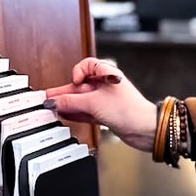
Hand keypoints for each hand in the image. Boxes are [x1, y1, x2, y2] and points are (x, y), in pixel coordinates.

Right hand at [43, 57, 158, 149]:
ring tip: (52, 108)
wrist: (146, 130)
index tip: (73, 81)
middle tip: (48, 97)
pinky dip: (76, 113)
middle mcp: (107, 86)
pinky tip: (65, 114)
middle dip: (65, 92)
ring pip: (82, 100)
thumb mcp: (94, 103)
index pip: (87, 65)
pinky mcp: (106, 114)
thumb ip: (71, 102)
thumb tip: (54, 101)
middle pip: (80, 86)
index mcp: (108, 74)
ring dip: (68, 104)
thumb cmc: (130, 110)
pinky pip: (86, 111)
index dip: (77, 72)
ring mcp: (106, 100)